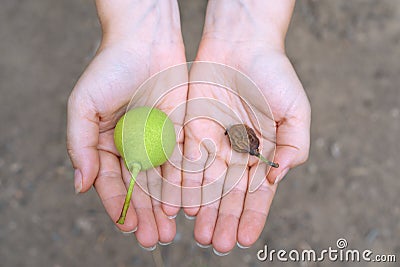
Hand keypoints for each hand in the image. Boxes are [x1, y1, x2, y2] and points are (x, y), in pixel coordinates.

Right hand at [67, 0, 185, 247]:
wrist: (146, 39)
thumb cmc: (110, 68)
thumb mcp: (84, 106)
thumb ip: (80, 145)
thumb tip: (80, 185)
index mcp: (107, 144)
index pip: (112, 182)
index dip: (120, 205)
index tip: (128, 226)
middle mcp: (134, 146)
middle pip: (141, 187)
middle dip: (146, 214)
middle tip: (154, 238)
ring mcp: (159, 140)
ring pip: (164, 179)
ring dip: (168, 205)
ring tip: (172, 229)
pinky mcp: (181, 130)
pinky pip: (184, 160)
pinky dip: (186, 181)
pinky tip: (190, 201)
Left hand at [182, 0, 309, 253]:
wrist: (241, 44)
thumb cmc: (273, 74)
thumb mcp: (295, 110)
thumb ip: (294, 145)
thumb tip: (278, 176)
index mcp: (261, 153)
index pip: (256, 193)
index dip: (251, 216)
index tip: (244, 238)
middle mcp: (235, 153)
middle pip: (227, 193)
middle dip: (223, 218)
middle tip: (216, 243)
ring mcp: (211, 142)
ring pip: (204, 182)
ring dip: (201, 207)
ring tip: (197, 230)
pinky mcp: (190, 129)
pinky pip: (184, 158)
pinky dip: (182, 180)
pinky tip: (179, 201)